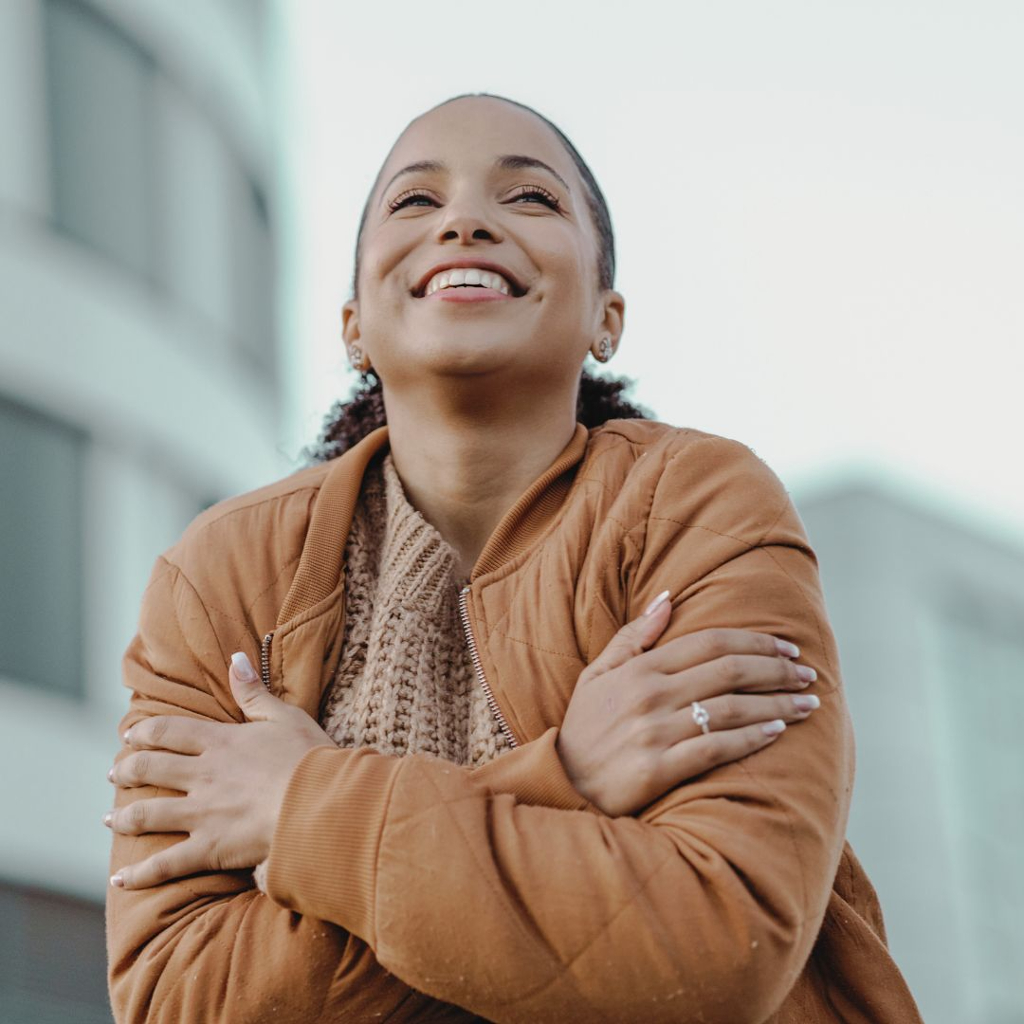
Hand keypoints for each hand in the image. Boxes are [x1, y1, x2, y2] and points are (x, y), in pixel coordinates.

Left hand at [105, 652, 333, 888]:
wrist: (322, 803)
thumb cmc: (311, 757)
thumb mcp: (286, 716)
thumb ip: (254, 692)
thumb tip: (236, 658)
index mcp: (220, 742)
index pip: (168, 732)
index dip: (144, 733)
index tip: (131, 737)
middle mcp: (203, 775)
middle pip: (150, 769)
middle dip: (127, 771)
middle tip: (115, 774)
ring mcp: (202, 813)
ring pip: (148, 813)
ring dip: (124, 816)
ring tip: (110, 819)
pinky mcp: (210, 848)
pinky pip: (166, 863)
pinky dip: (140, 873)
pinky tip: (120, 878)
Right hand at [556, 592, 820, 816]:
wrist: (560, 783)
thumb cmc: (585, 726)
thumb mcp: (597, 672)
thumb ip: (633, 636)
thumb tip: (668, 598)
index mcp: (639, 668)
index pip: (710, 643)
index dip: (755, 640)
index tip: (788, 646)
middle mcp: (650, 695)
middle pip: (729, 672)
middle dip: (776, 669)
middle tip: (808, 673)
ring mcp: (654, 732)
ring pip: (730, 710)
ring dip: (776, 703)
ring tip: (807, 703)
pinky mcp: (658, 769)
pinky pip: (716, 749)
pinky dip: (751, 738)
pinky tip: (778, 732)